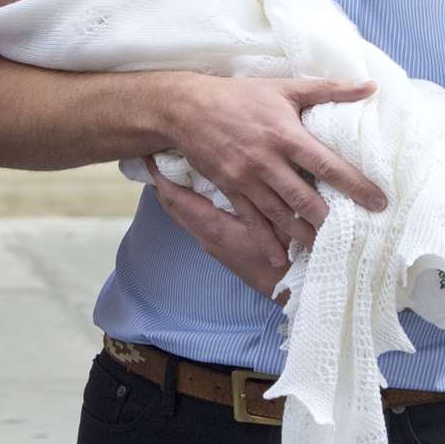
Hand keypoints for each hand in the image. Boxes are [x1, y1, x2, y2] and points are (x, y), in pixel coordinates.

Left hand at [146, 156, 289, 298]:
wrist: (293, 289)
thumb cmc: (286, 255)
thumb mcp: (275, 220)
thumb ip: (257, 195)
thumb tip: (242, 165)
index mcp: (212, 226)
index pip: (174, 197)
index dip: (159, 175)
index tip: (151, 154)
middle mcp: (206, 235)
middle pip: (172, 205)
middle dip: (163, 180)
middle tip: (159, 155)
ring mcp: (212, 244)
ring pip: (183, 214)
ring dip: (177, 191)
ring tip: (176, 167)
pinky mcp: (221, 248)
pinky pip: (196, 220)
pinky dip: (190, 202)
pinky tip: (203, 190)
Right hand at [163, 75, 384, 254]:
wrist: (187, 108)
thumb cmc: (240, 96)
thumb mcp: (284, 87)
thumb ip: (329, 89)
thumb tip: (371, 86)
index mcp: (285, 134)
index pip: (327, 164)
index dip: (354, 185)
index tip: (378, 202)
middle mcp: (267, 161)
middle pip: (304, 198)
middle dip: (330, 220)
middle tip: (356, 237)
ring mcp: (246, 179)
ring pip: (280, 215)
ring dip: (303, 235)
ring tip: (326, 249)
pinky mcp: (230, 189)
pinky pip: (251, 221)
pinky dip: (266, 241)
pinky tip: (280, 258)